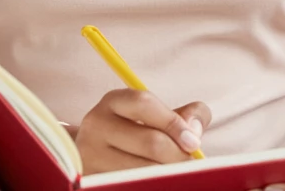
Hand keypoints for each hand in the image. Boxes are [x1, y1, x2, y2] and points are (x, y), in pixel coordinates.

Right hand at [69, 89, 210, 174]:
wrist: (97, 155)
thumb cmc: (137, 132)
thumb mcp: (157, 116)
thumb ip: (186, 115)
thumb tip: (194, 132)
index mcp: (113, 102)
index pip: (144, 104)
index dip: (174, 123)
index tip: (194, 142)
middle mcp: (96, 126)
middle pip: (150, 141)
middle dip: (178, 155)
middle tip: (191, 164)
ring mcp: (90, 155)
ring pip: (143, 169)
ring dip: (167, 174)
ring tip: (176, 174)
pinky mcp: (91, 179)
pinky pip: (130, 185)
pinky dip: (151, 185)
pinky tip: (157, 183)